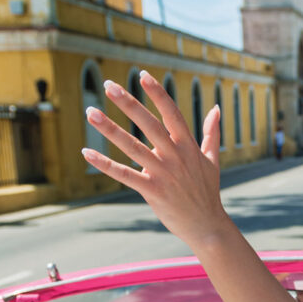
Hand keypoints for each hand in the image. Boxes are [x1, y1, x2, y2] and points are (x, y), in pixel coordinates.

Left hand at [81, 72, 232, 246]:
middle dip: (128, 103)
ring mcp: (163, 173)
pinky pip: (124, 175)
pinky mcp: (152, 191)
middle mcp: (175, 156)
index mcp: (188, 146)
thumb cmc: (207, 192)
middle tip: (108, 85)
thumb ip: (211, 133)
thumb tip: (216, 108)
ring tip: (91, 112)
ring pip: (132, 147)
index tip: (142, 75)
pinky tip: (86, 152)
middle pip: (149, 124)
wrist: (207, 226)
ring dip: (110, 129)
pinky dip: (105, 164)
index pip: (172, 113)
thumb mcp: (212, 159)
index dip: (157, 93)